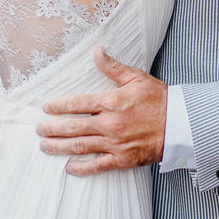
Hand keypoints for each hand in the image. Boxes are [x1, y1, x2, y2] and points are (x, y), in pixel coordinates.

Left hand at [36, 47, 166, 175]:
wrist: (180, 125)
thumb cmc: (159, 100)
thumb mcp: (136, 78)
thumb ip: (113, 67)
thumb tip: (96, 51)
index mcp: (111, 102)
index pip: (77, 104)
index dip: (59, 106)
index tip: (46, 107)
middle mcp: (109, 124)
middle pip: (73, 127)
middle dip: (52, 128)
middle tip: (38, 129)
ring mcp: (114, 144)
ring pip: (79, 146)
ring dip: (59, 147)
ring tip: (45, 146)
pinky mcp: (122, 160)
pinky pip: (97, 165)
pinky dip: (81, 168)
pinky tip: (68, 168)